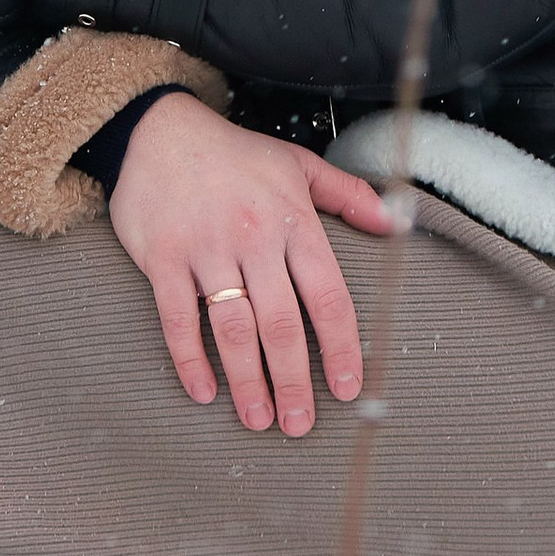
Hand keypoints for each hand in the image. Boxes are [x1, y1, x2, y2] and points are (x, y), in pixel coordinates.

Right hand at [106, 99, 397, 437]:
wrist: (158, 131)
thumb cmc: (234, 153)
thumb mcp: (297, 165)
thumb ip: (348, 196)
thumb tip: (396, 223)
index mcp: (292, 221)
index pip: (327, 294)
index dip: (341, 346)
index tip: (348, 387)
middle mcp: (253, 238)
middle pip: (281, 322)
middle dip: (294, 380)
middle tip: (299, 424)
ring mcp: (205, 249)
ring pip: (233, 327)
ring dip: (248, 380)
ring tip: (258, 419)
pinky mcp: (162, 257)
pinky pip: (178, 317)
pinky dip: (190, 358)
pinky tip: (204, 390)